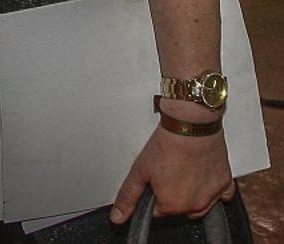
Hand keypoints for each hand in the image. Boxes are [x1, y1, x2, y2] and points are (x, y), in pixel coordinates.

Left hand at [109, 120, 233, 223]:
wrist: (190, 125)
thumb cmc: (167, 145)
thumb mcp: (138, 171)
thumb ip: (128, 197)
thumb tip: (118, 217)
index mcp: (172, 205)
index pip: (158, 212)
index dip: (153, 194)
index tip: (154, 180)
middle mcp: (195, 205)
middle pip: (179, 208)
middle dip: (171, 194)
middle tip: (167, 171)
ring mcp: (213, 195)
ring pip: (199, 204)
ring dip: (191, 193)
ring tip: (182, 170)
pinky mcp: (226, 183)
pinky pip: (219, 194)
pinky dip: (210, 187)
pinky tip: (200, 173)